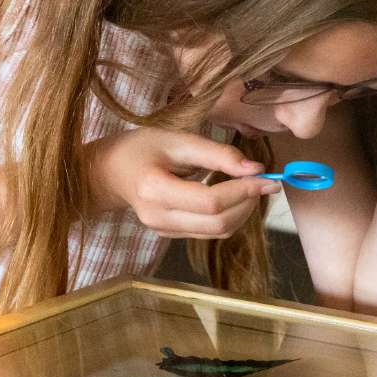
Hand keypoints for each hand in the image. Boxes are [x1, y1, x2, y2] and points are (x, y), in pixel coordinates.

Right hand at [84, 126, 280, 238]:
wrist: (110, 172)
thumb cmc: (141, 149)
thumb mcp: (178, 140)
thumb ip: (217, 154)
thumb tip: (256, 168)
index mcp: (154, 190)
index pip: (210, 202)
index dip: (243, 191)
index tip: (266, 176)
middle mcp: (158, 218)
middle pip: (217, 223)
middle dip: (247, 203)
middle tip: (261, 180)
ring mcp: (164, 231)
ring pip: (218, 232)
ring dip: (243, 211)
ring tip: (248, 186)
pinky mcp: (171, 235)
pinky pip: (210, 232)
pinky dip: (230, 216)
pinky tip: (232, 196)